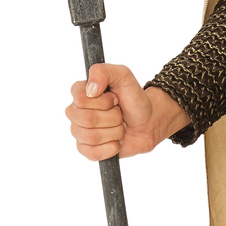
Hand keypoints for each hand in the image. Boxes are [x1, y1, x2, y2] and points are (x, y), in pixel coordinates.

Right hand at [65, 63, 187, 159]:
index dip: (103, 101)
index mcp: (81, 93)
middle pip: (87, 119)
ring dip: (114, 131)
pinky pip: (92, 153)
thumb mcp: (123, 76)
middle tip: (120, 113)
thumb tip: (90, 90)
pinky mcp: (88, 150)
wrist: (149, 121)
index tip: (115, 98)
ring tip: (120, 126)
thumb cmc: (134, 98)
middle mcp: (76, 112)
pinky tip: (117, 141)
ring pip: (91, 137)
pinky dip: (111, 147)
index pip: (80, 98)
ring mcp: (80, 132)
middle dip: (112, 117)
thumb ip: (103, 72)